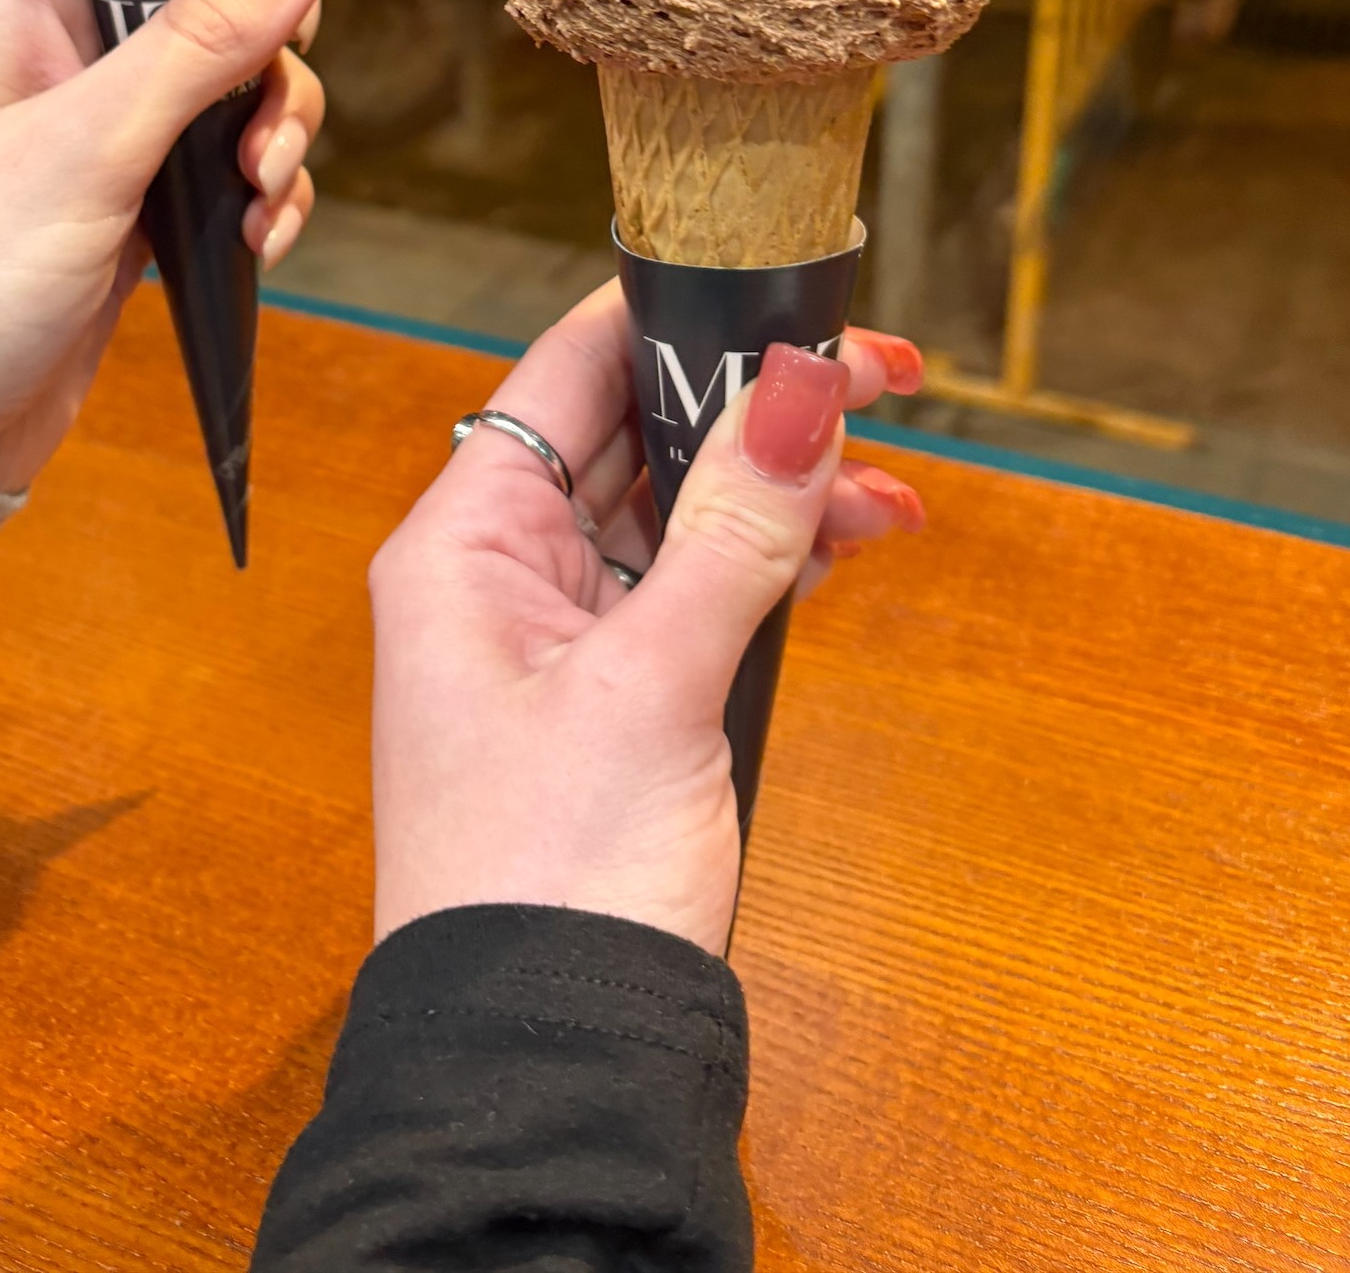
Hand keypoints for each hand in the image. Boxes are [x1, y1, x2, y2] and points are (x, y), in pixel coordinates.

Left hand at [0, 0, 335, 494]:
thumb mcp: (89, 147)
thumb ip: (199, 40)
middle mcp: (62, 47)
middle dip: (267, 20)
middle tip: (278, 72)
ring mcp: (102, 127)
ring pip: (230, 75)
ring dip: (276, 122)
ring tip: (262, 189)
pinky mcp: (135, 203)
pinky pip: (228, 162)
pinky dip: (265, 193)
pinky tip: (259, 239)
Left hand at [369, 284, 923, 956]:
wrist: (547, 1064)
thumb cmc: (547, 879)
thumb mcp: (654, 682)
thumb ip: (734, 527)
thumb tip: (799, 384)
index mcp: (462, 543)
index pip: (567, 371)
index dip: (673, 313)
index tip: (780, 284)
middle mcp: (502, 573)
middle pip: (635, 432)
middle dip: (753, 403)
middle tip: (877, 377)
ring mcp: (563, 636)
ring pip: (680, 511)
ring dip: (780, 489)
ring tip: (887, 487)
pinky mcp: (619, 695)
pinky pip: (698, 587)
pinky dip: (773, 563)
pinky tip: (853, 542)